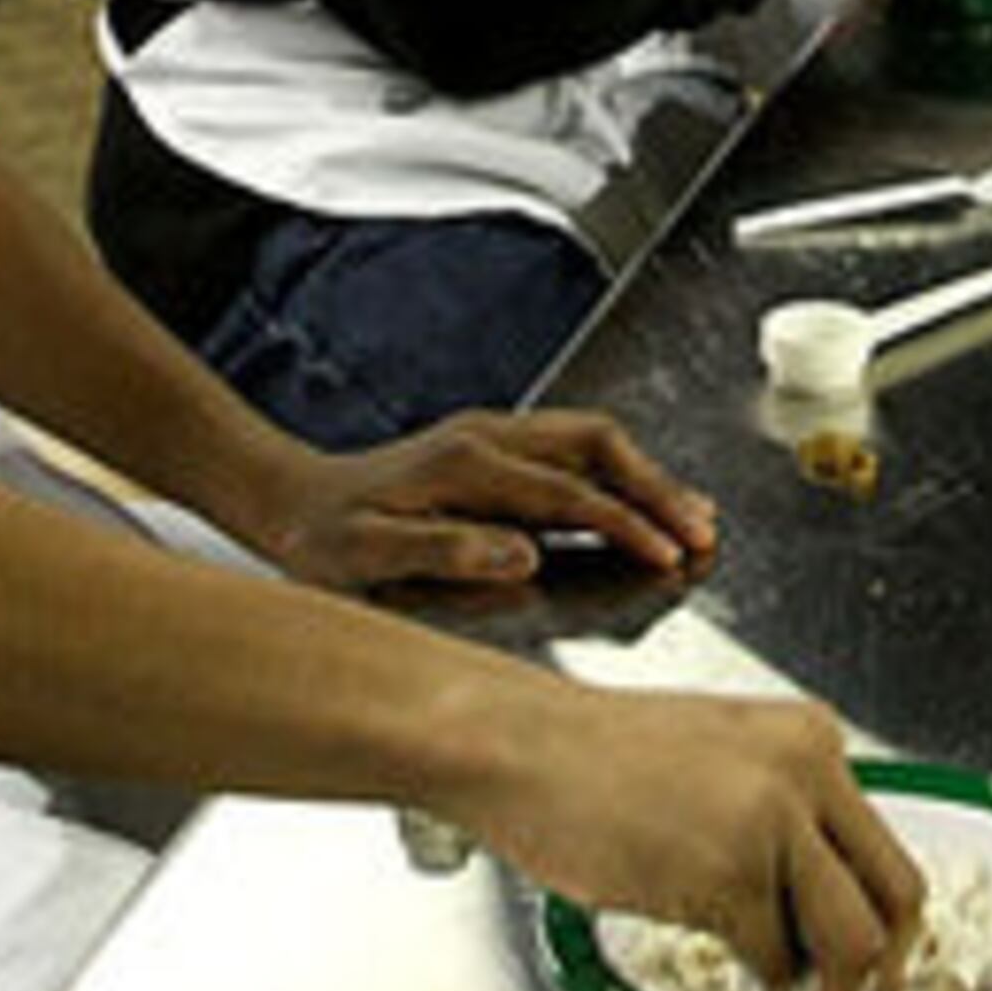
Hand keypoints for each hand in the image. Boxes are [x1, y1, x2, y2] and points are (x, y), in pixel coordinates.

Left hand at [254, 408, 720, 587]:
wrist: (289, 498)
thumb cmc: (324, 536)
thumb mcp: (369, 555)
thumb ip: (446, 551)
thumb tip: (521, 553)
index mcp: (465, 463)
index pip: (568, 493)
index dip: (626, 523)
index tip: (668, 553)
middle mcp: (487, 436)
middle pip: (597, 444)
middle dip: (657, 486)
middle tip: (703, 531)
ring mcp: (492, 436)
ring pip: (592, 440)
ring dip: (646, 475)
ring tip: (692, 515)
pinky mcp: (493, 448)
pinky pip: (573, 449)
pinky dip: (618, 473)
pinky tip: (638, 501)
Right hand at [458, 689, 923, 990]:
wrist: (519, 745)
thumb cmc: (596, 757)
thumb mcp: (722, 759)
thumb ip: (782, 815)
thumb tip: (814, 909)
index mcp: (813, 737)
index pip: (886, 848)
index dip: (889, 927)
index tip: (876, 972)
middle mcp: (810, 771)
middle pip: (898, 896)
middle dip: (885, 975)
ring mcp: (772, 822)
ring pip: (852, 940)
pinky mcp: (728, 874)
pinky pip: (772, 960)